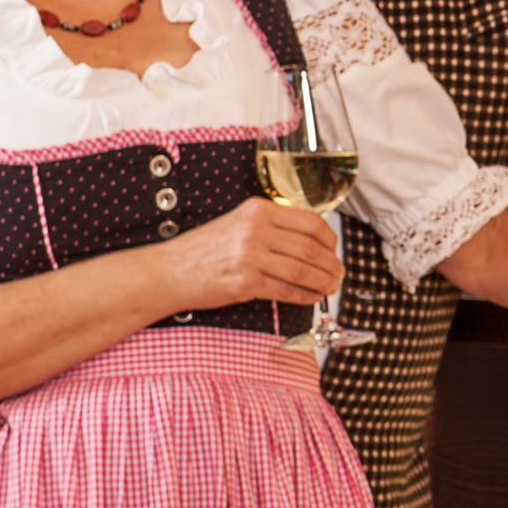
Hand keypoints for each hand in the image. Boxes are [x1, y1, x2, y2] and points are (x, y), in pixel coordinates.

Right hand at [165, 196, 343, 316]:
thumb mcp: (239, 224)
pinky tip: (311, 298)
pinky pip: (286, 290)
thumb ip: (272, 227)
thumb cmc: (205, 250)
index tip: (334, 251)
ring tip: (329, 288)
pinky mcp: (245, 282)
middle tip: (338, 274)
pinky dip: (304, 296)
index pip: (310, 222)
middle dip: (331, 265)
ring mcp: (250, 256)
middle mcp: (256, 230)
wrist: (169, 271)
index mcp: (258, 210)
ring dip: (322, 282)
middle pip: (311, 248)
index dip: (330, 240)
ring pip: (302, 271)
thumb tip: (313, 242)